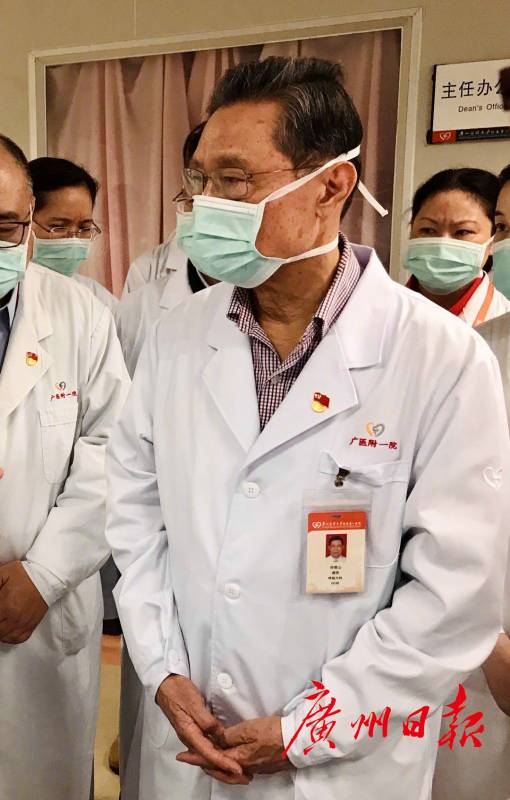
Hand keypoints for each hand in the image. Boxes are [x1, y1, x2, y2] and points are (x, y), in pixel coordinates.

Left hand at [0, 561, 48, 642]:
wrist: (47, 578)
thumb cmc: (24, 575)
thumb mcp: (3, 574)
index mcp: (5, 604)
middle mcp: (14, 618)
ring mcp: (22, 624)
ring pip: (2, 637)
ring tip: (0, 619)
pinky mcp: (30, 627)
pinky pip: (15, 639)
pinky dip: (7, 637)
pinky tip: (5, 628)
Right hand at [156, 675, 246, 782]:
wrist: (166, 686)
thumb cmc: (178, 692)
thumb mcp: (194, 703)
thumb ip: (206, 720)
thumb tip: (219, 734)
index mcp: (189, 733)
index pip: (208, 753)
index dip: (223, 762)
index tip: (237, 769)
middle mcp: (191, 739)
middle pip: (209, 762)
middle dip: (226, 771)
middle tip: (244, 777)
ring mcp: (193, 737)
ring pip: (209, 758)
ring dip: (223, 766)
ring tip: (239, 772)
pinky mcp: (196, 733)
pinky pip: (208, 749)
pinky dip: (219, 756)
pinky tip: (228, 758)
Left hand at [177, 715, 292, 783]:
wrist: (297, 740)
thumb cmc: (274, 733)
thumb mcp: (248, 729)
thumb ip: (229, 735)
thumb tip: (215, 739)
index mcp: (238, 759)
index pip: (211, 759)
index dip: (195, 757)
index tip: (182, 756)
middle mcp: (244, 767)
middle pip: (218, 768)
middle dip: (203, 763)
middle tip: (190, 757)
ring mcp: (254, 768)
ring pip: (228, 769)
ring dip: (215, 764)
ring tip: (206, 757)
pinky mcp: (261, 765)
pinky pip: (239, 768)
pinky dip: (228, 764)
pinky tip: (229, 758)